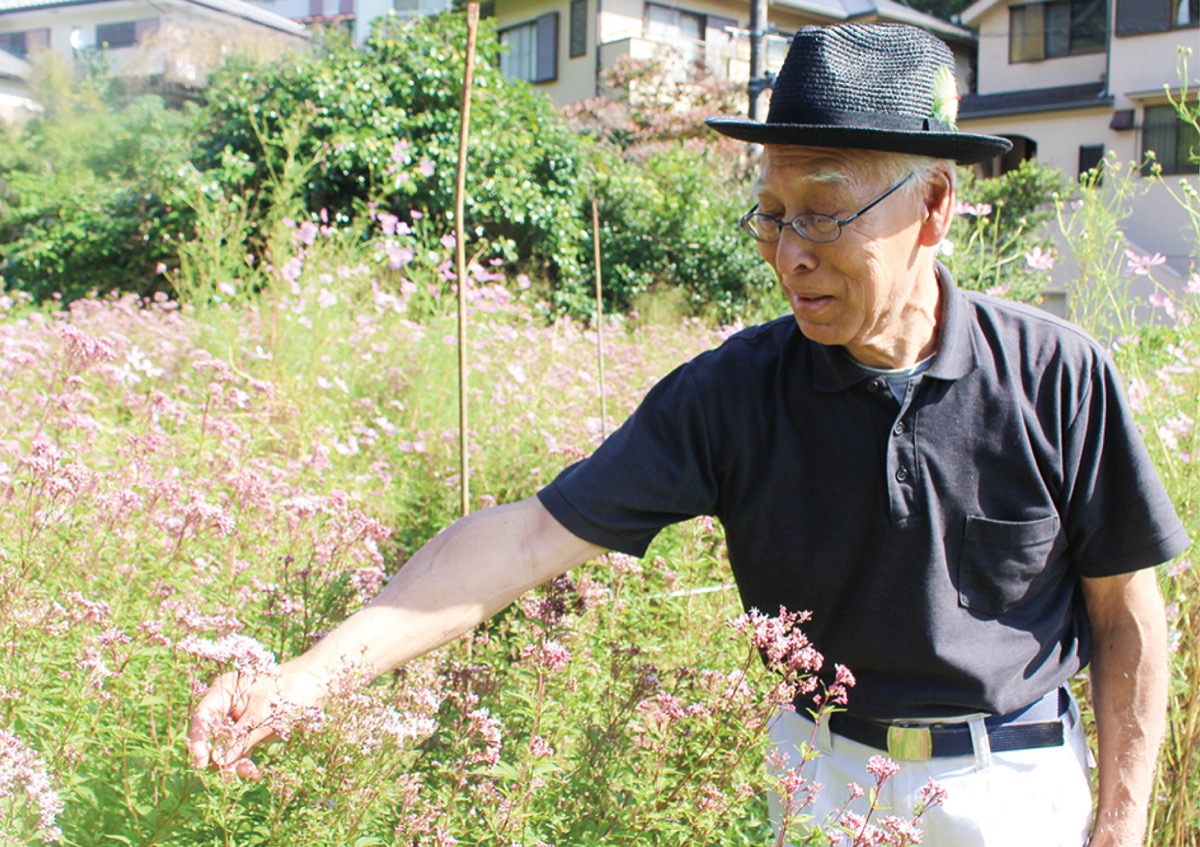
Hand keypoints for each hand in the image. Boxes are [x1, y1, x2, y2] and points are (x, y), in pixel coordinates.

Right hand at [186, 661, 323, 777]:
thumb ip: (240, 739)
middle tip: (229, 775)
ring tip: (251, 772)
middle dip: (219, 756)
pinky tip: (255, 772)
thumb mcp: (264, 716)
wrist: (318, 685)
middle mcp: (228, 704)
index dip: (199, 740)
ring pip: (225, 747)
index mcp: (226, 690)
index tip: (202, 763)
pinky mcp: (250, 730)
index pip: (202, 717)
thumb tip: (217, 761)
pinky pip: (240, 750)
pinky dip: (245, 761)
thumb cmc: (291, 691)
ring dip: (234, 763)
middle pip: (211, 736)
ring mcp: (238, 718)